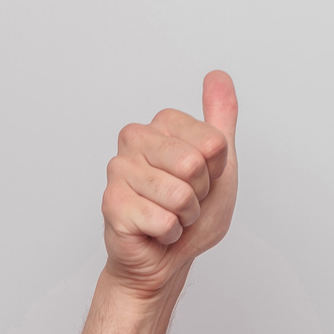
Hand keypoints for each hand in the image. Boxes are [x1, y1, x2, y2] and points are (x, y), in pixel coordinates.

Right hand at [101, 70, 238, 298]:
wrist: (168, 257)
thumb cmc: (191, 213)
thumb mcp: (220, 163)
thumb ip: (221, 119)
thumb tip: (219, 76)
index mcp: (161, 126)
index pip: (213, 142)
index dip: (216, 171)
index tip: (200, 181)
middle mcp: (134, 140)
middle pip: (195, 164)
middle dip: (200, 194)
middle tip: (184, 201)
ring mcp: (119, 170)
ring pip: (180, 195)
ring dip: (185, 216)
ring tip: (170, 214)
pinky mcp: (112, 204)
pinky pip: (164, 220)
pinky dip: (171, 234)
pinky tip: (156, 230)